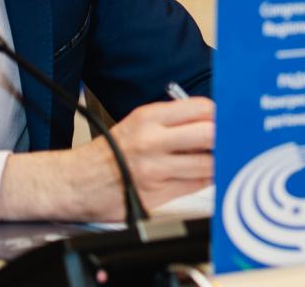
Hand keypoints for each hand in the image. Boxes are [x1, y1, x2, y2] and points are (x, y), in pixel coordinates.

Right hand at [0, 97, 213, 221]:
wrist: (72, 183)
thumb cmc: (109, 153)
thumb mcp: (138, 122)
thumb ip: (175, 120)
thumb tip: (215, 120)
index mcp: (148, 118)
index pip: (202, 108)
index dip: (220, 114)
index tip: (226, 120)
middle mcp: (152, 141)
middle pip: (209, 134)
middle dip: (225, 137)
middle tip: (231, 139)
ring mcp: (154, 170)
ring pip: (207, 163)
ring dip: (219, 161)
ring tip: (220, 157)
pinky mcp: (155, 195)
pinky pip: (196, 185)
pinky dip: (207, 179)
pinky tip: (206, 174)